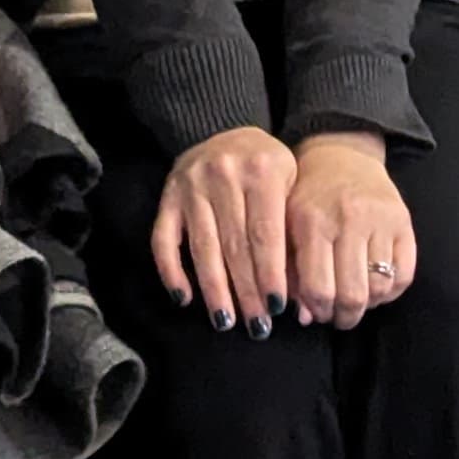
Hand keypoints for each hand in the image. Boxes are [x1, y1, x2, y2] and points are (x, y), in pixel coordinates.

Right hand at [150, 124, 296, 331]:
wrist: (228, 132)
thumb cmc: (268, 169)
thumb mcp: (291, 184)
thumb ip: (293, 230)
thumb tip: (295, 294)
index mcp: (262, 170)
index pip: (265, 233)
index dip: (270, 274)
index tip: (278, 307)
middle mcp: (223, 174)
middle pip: (235, 246)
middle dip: (247, 291)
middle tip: (257, 326)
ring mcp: (190, 185)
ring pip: (202, 248)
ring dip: (214, 290)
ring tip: (226, 321)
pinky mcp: (168, 196)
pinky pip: (163, 240)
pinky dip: (172, 272)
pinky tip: (184, 299)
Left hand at [284, 127, 417, 330]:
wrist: (342, 156)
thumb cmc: (306, 197)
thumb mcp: (286, 227)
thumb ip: (290, 272)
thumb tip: (304, 319)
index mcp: (312, 221)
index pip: (318, 288)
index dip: (318, 311)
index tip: (317, 313)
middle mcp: (350, 219)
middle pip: (353, 294)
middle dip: (344, 316)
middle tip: (338, 316)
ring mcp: (381, 220)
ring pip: (380, 288)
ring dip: (367, 305)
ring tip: (355, 300)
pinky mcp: (404, 222)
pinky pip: (405, 275)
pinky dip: (390, 292)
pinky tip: (375, 288)